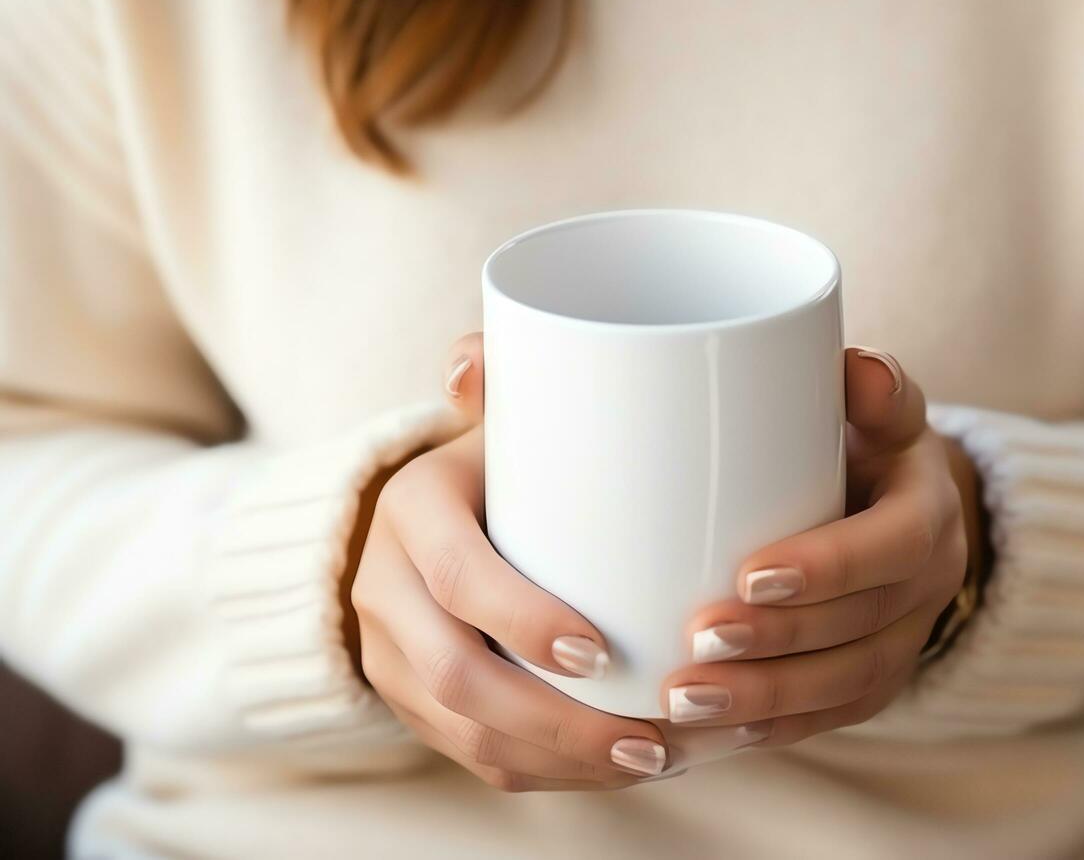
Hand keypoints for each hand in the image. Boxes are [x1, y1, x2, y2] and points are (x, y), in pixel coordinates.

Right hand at [342, 334, 671, 789]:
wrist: (410, 521)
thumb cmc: (485, 465)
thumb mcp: (493, 420)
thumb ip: (498, 382)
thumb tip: (470, 359)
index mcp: (409, 510)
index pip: (458, 576)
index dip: (525, 620)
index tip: (604, 651)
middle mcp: (382, 589)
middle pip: (458, 678)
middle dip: (558, 721)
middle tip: (652, 735)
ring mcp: (389, 656)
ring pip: (466, 734)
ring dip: (561, 760)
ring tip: (652, 759)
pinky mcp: (409, 703)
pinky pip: (472, 758)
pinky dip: (546, 773)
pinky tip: (615, 770)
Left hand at [662, 349, 976, 741]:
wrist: (899, 502)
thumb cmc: (867, 444)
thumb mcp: (879, 411)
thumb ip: (873, 391)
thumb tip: (858, 368)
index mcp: (928, 513)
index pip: (890, 549)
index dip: (829, 569)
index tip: (749, 575)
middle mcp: (928, 586)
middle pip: (860, 632)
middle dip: (778, 645)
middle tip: (696, 643)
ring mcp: (904, 642)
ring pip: (843, 689)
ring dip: (763, 702)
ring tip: (683, 701)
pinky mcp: (873, 679)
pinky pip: (828, 718)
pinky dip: (768, 731)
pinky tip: (705, 736)